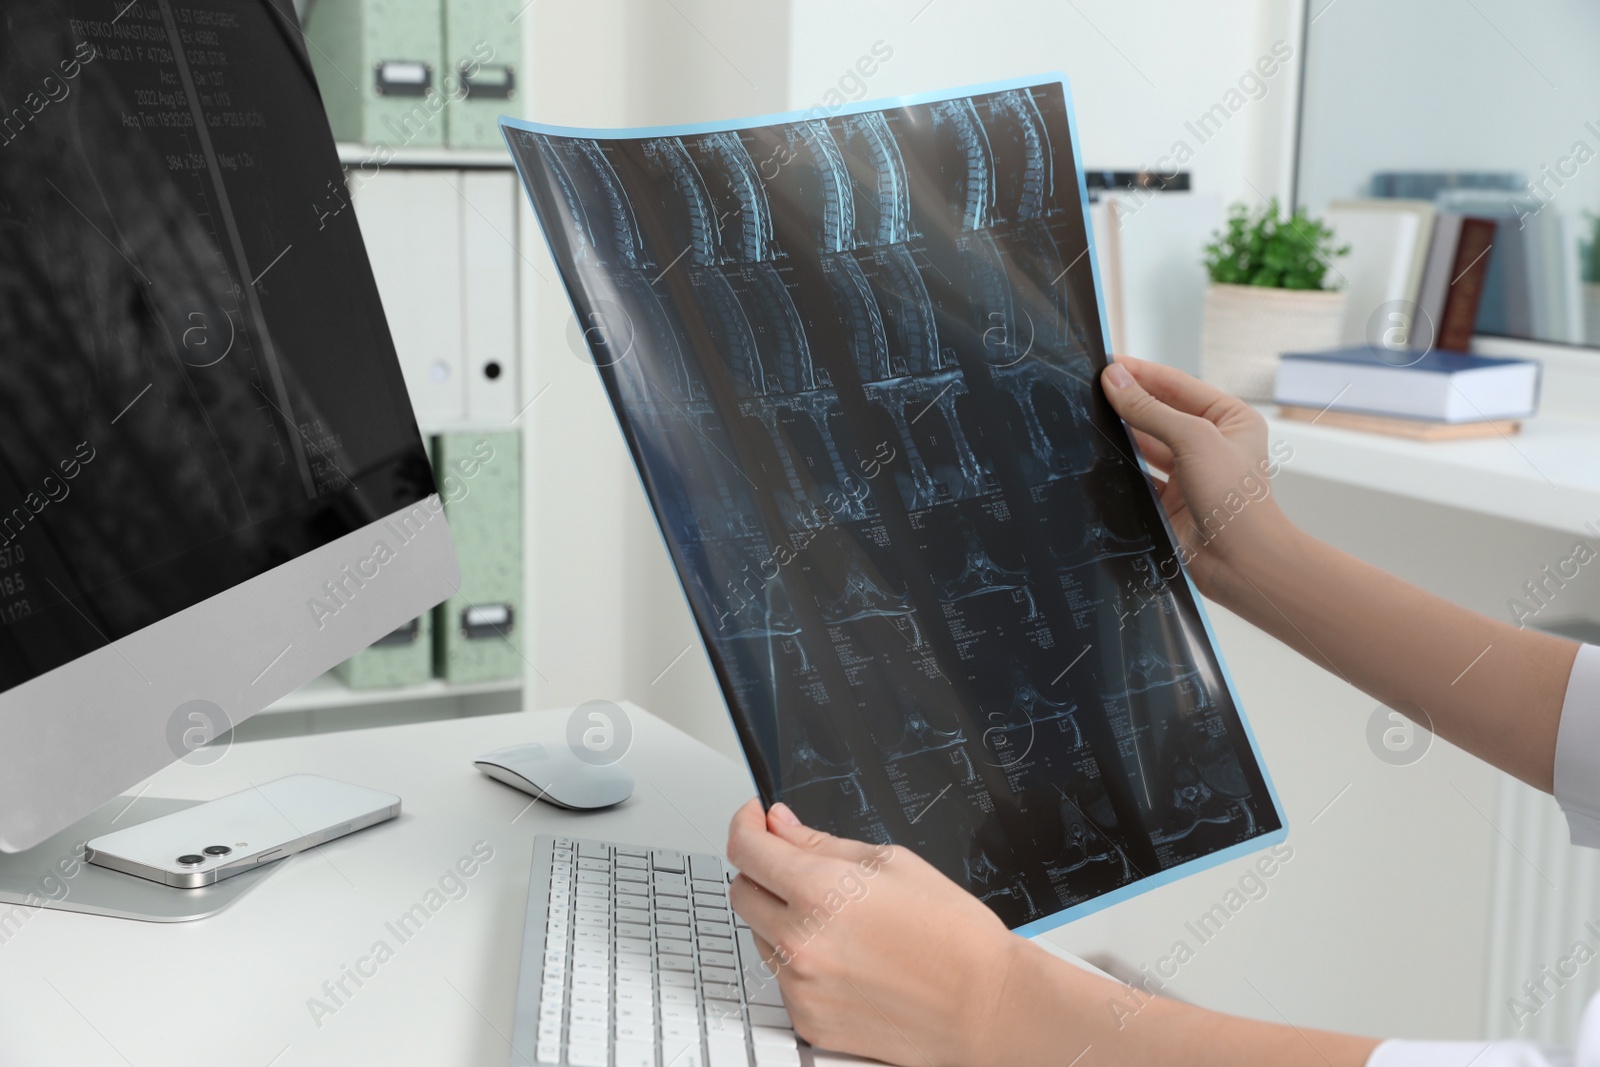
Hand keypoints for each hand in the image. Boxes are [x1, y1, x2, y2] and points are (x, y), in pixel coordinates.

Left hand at [725, 799, 1018, 1066]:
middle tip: (796, 867)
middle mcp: (801, 942)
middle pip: (742, 892)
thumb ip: (821, 843)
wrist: (984, 1006)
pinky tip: (845, 958)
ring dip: (781, 918)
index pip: (746, 848)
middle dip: (761, 871)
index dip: (746, 824)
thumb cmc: (953, 935)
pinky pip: (782, 979)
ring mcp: (801, 987)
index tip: (755, 818)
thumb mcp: (891, 863)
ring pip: (760, 937)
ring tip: (838, 921)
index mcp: (821, 891)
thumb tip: (779, 826)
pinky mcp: (808, 1021)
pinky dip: (801, 961)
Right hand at [1099, 356, 1296, 604]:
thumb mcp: (1195, 440)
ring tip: (1090, 418)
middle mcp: (1210, 443)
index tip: (1108, 363)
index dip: (1142, 373)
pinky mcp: (1169, 500)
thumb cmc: (1237, 501)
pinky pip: (1138, 475)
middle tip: (1090, 388)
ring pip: (1146, 443)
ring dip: (1122, 434)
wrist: (1240, 562)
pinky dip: (1120, 467)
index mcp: (1229, 419)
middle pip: (1159, 412)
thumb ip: (1151, 410)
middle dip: (1128, 402)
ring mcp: (1189, 473)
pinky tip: (1099, 456)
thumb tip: (1116, 380)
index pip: (1177, 385)